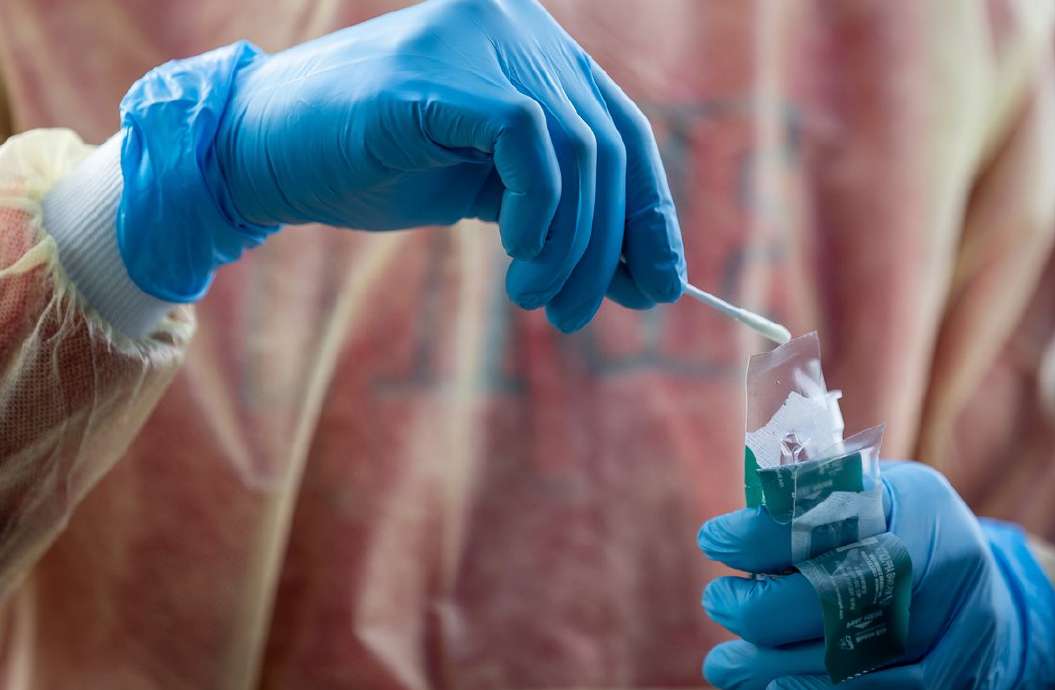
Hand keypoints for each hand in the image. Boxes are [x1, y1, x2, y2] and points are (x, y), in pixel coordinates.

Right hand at [215, 0, 685, 330]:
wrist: (261, 153)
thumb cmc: (370, 171)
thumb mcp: (487, 196)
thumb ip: (560, 216)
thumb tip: (644, 276)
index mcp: (533, 50)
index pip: (621, 131)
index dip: (649, 212)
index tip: (664, 284)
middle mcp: (517, 27)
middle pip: (607, 145)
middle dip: (609, 245)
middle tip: (578, 313)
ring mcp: (479, 38)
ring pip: (577, 150)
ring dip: (569, 245)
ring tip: (538, 300)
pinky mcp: (442, 68)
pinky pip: (529, 140)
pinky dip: (538, 210)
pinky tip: (516, 254)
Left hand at [696, 462, 1054, 688]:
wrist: (981, 586)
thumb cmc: (898, 531)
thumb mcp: (868, 495)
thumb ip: (812, 504)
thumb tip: (733, 535)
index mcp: (920, 502)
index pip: (832, 517)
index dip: (764, 536)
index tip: (713, 540)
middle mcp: (950, 562)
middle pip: (844, 596)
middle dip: (763, 609)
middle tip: (717, 602)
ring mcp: (961, 627)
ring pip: (855, 659)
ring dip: (772, 666)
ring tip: (723, 663)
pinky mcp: (958, 676)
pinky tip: (771, 689)